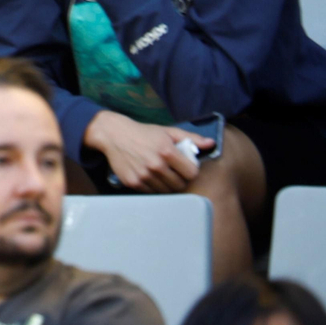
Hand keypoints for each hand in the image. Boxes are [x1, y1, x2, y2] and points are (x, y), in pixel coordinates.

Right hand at [85, 111, 213, 192]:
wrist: (113, 134)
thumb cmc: (143, 133)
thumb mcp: (167, 131)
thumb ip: (190, 138)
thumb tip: (211, 143)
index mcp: (167, 151)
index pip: (192, 174)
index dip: (190, 171)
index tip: (185, 166)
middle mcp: (156, 165)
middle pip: (180, 185)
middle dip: (180, 179)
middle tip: (174, 171)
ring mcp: (144, 176)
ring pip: (167, 191)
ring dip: (167, 184)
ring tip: (162, 174)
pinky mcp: (133, 183)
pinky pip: (152, 193)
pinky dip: (154, 187)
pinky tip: (150, 176)